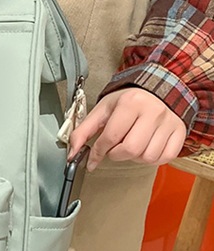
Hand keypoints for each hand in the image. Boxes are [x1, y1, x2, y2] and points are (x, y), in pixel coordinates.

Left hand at [68, 88, 186, 171]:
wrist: (158, 90)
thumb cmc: (128, 101)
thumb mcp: (103, 110)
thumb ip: (84, 130)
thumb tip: (72, 153)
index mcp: (131, 103)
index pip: (110, 137)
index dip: (97, 152)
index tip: (91, 160)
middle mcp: (152, 112)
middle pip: (130, 149)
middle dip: (116, 154)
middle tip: (114, 147)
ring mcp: (169, 123)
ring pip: (148, 157)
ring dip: (134, 157)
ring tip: (130, 145)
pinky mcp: (180, 132)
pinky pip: (164, 158)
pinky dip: (152, 159)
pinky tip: (145, 148)